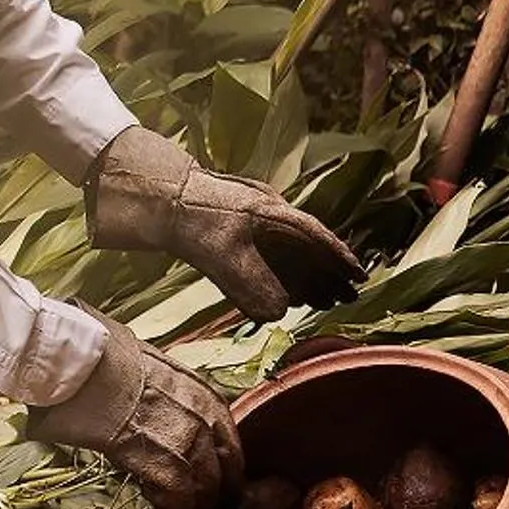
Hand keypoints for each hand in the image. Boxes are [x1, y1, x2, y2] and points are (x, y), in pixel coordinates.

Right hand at [28, 312, 243, 508]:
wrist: (85, 363)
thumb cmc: (104, 358)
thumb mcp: (154, 370)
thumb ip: (166, 395)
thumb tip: (153, 408)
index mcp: (207, 397)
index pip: (230, 446)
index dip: (225, 472)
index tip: (219, 487)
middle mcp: (208, 422)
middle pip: (226, 474)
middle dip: (218, 499)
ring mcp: (190, 446)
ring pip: (206, 495)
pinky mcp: (165, 468)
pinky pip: (179, 508)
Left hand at [88, 126, 364, 319]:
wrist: (148, 194)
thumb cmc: (187, 215)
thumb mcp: (219, 251)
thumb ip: (249, 283)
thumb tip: (278, 313)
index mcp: (271, 213)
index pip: (314, 237)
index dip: (337, 258)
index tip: (360, 276)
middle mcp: (266, 217)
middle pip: (304, 248)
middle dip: (326, 274)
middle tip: (347, 299)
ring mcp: (247, 225)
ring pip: (285, 254)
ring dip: (304, 278)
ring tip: (324, 301)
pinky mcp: (228, 235)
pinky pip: (263, 258)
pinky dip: (278, 277)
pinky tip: (285, 296)